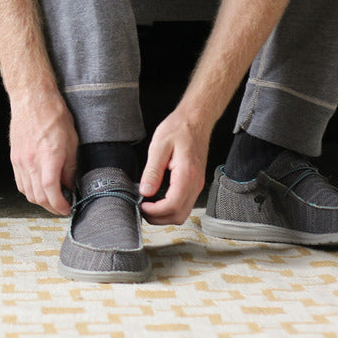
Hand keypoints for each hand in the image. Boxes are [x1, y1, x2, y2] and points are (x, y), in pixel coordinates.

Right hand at [8, 90, 77, 216]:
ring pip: (27, 192)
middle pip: (38, 196)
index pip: (51, 190)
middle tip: (62, 207)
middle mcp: (31, 161)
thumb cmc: (53, 114)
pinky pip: (19, 182)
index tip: (67, 209)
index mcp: (48, 156)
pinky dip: (29, 190)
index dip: (59, 205)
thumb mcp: (72, 140)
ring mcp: (20, 160)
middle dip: (51, 207)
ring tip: (51, 199)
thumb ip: (70, 166)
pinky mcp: (14, 158)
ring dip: (40, 201)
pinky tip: (38, 188)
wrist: (32, 99)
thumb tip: (69, 184)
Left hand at [138, 110, 209, 224]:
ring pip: (182, 213)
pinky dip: (170, 208)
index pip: (172, 206)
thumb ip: (152, 171)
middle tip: (142, 208)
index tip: (141, 204)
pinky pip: (184, 204)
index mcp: (187, 175)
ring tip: (148, 204)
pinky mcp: (195, 183)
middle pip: (179, 215)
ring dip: (164, 215)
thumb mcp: (159, 146)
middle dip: (158, 218)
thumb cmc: (178, 129)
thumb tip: (145, 191)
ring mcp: (197, 184)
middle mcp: (195, 183)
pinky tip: (158, 199)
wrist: (196, 120)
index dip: (155, 211)